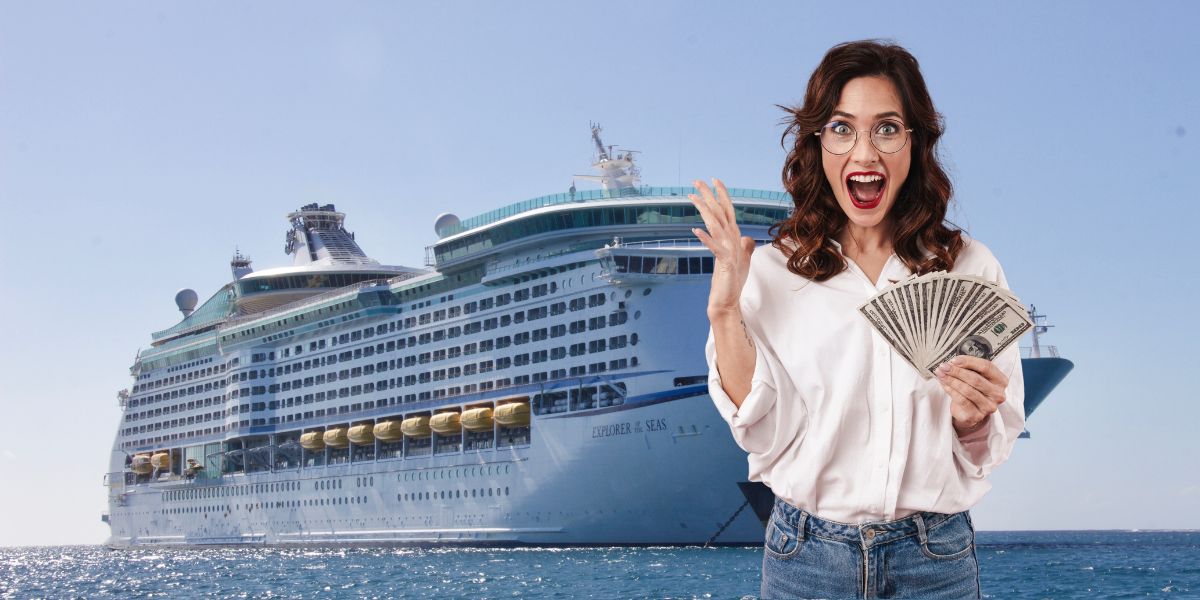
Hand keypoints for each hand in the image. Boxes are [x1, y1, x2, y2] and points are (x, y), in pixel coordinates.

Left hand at [688, 178, 755, 315]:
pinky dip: (706, 239)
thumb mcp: (741, 260)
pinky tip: (696, 230)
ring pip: (716, 224)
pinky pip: (715, 248)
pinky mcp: (726, 262)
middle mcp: (733, 240)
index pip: (728, 210)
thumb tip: (747, 237)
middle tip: (697, 181)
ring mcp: (730, 250)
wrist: (728, 300)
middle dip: (710, 195)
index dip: (722, 194)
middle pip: (721, 212)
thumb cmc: (732, 280)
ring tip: (693, 197)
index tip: (713, 180)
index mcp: (735, 237)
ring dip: (705, 210)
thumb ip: (745, 246)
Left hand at [935, 355, 1007, 434]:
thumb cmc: (974, 390)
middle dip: (957, 371)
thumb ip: (969, 368)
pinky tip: (944, 385)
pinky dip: (951, 390)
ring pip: (967, 390)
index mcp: (1001, 380)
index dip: (969, 362)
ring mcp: (989, 406)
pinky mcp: (977, 415)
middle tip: (944, 367)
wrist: (970, 412)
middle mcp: (998, 394)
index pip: (986, 367)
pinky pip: (962, 400)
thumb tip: (953, 362)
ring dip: (951, 380)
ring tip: (941, 374)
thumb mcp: (976, 377)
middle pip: (976, 379)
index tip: (954, 360)